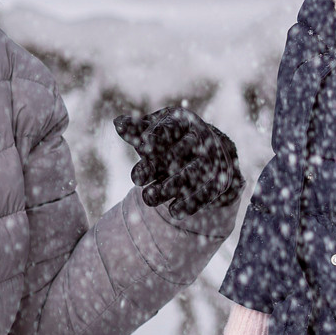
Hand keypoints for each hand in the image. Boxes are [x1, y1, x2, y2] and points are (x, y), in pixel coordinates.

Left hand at [114, 106, 243, 216]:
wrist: (208, 153)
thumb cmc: (172, 140)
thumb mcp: (155, 131)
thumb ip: (137, 129)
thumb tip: (118, 122)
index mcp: (183, 122)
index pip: (170, 128)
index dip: (157, 135)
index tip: (144, 144)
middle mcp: (200, 138)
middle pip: (181, 150)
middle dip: (159, 164)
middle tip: (136, 179)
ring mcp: (211, 159)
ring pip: (193, 173)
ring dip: (172, 186)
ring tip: (149, 198)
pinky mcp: (217, 181)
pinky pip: (206, 193)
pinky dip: (190, 203)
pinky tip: (173, 212)